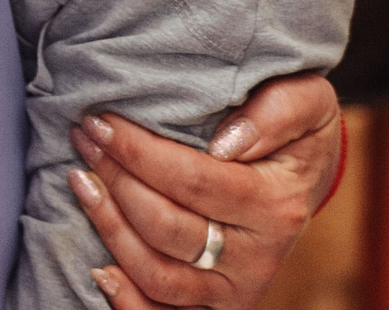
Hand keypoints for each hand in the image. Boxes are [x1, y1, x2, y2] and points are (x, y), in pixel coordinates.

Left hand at [69, 75, 344, 308]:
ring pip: (158, 274)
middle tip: (85, 138)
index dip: (138, 152)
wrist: (306, 175)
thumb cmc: (295, 130)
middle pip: (167, 227)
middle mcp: (258, 258)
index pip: (194, 181)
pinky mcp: (216, 306)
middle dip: (115, 179)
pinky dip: (129, 300)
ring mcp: (235, 288)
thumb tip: (226, 141)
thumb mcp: (307, 100)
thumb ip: (278, 110)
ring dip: (109, 227)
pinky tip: (99, 269)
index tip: (102, 121)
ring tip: (81, 180)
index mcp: (277, 206)